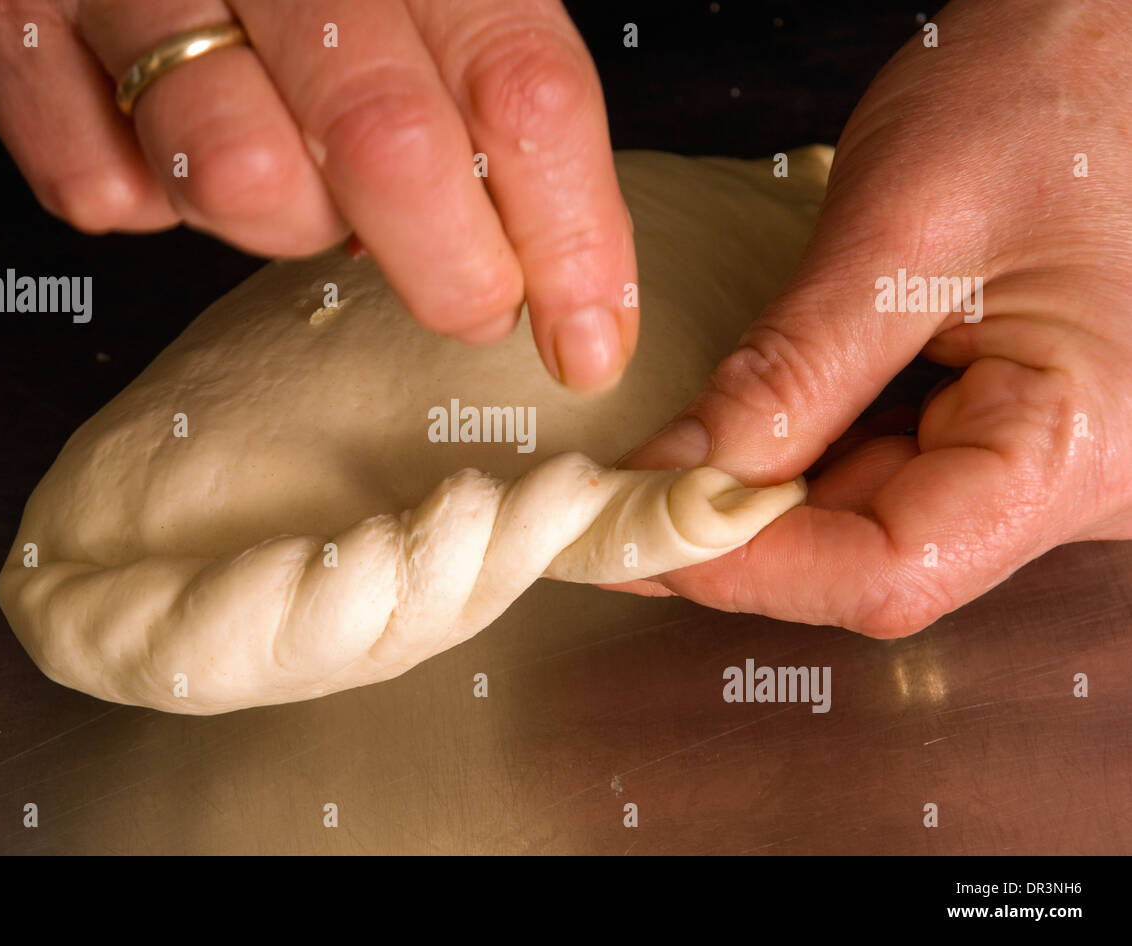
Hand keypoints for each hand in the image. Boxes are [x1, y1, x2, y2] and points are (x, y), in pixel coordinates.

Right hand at [0, 0, 635, 389]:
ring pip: (241, 185)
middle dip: (446, 269)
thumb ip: (473, 66)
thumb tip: (510, 235)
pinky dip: (151, 197)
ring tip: (293, 171)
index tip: (591, 336)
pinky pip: (101, 191)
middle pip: (388, 147)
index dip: (570, 234)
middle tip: (470, 304)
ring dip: (287, 221)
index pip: (521, 89)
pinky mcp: (10, 16)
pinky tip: (173, 147)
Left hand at [616, 0, 1131, 634]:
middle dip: (736, 529)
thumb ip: (791, 371)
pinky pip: (889, 469)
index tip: (632, 532)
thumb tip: (679, 476)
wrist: (1116, 37)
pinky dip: (804, 452)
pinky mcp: (1008, 424)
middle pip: (871, 557)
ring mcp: (1044, 459)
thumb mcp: (902, 232)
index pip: (888, 571)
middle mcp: (1080, 480)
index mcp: (1080, 443)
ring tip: (671, 458)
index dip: (741, 565)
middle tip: (622, 498)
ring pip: (869, 521)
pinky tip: (751, 422)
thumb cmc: (1059, 91)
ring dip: (762, 493)